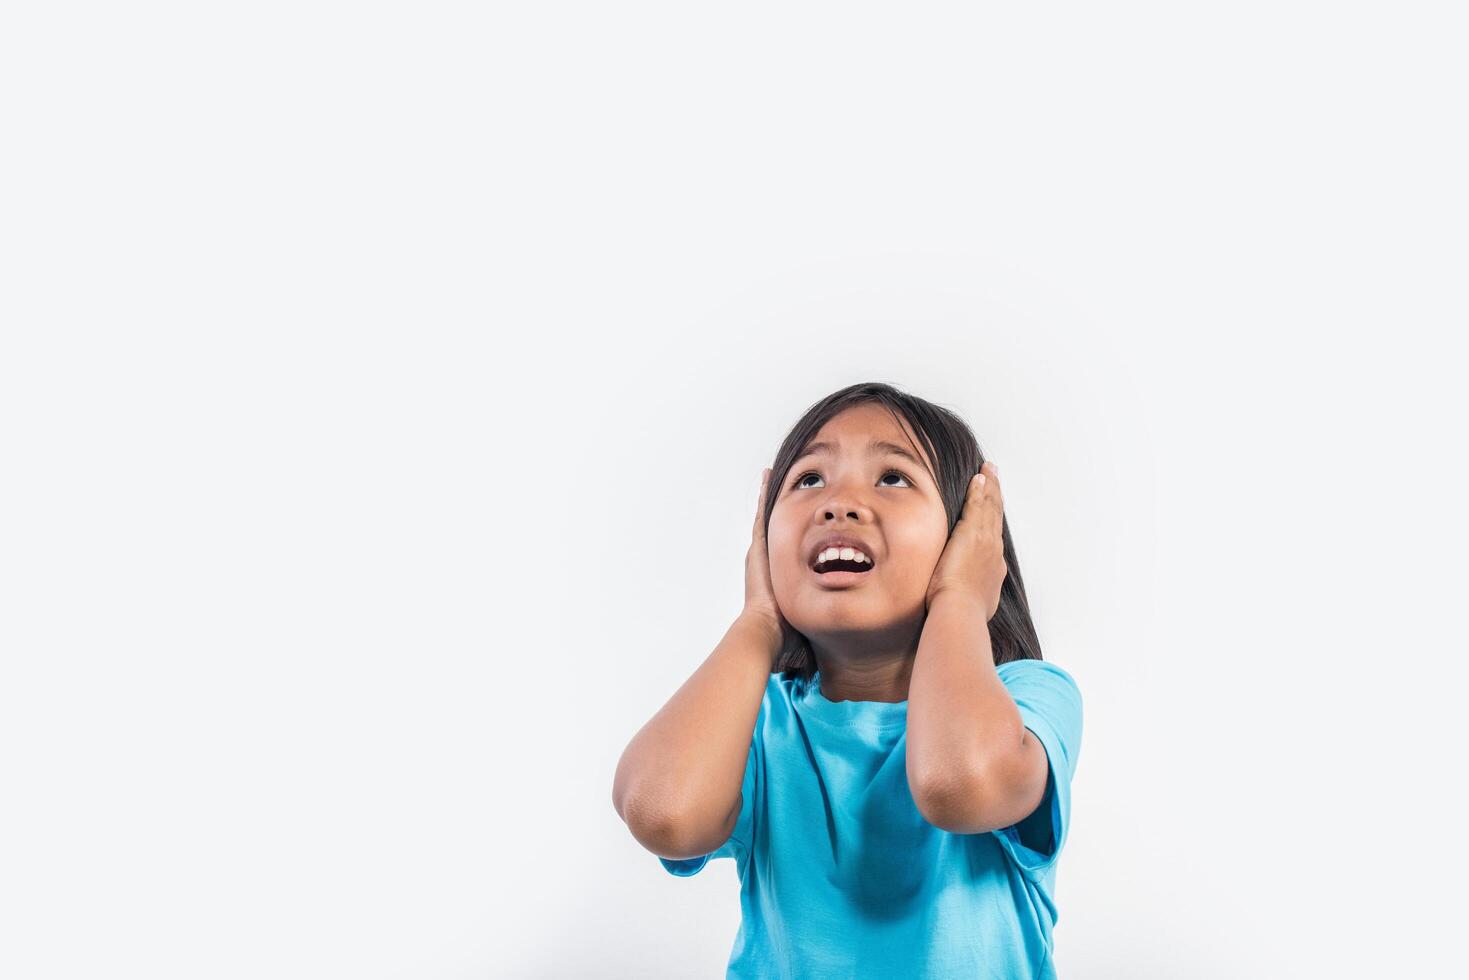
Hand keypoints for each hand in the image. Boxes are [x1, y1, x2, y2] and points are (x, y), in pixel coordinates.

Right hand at [743, 468, 799, 657]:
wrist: (765, 633)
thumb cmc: (786, 633)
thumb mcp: (806, 618)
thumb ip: (817, 616)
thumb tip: (834, 629)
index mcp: (774, 575)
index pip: (785, 547)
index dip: (790, 530)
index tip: (798, 515)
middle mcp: (763, 561)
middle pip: (773, 527)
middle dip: (779, 508)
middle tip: (785, 485)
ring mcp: (759, 552)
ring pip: (768, 517)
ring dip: (771, 498)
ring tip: (774, 474)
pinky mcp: (758, 547)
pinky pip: (763, 514)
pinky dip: (765, 495)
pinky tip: (769, 476)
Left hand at [925, 460, 1007, 619]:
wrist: (961, 611)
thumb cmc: (963, 614)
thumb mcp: (975, 604)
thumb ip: (975, 596)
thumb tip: (971, 599)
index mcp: (994, 567)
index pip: (994, 535)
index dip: (994, 518)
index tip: (994, 506)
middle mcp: (994, 550)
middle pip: (996, 516)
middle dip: (995, 494)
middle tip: (995, 476)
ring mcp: (985, 540)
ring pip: (989, 507)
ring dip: (989, 486)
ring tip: (988, 470)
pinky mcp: (972, 533)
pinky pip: (977, 504)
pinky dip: (979, 490)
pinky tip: (979, 477)